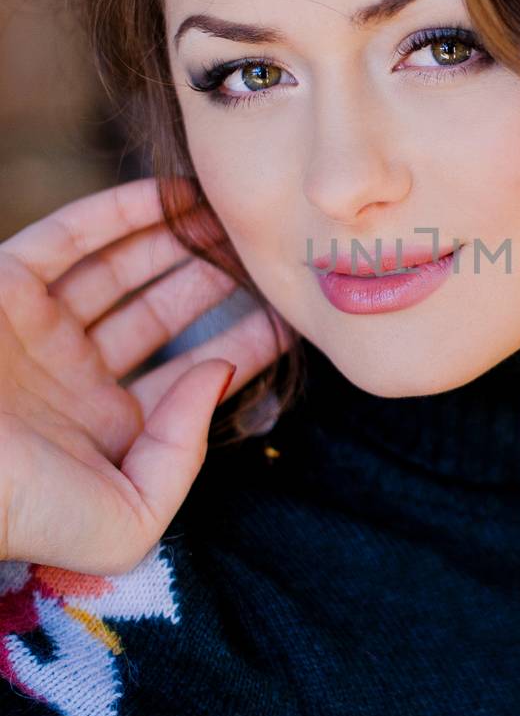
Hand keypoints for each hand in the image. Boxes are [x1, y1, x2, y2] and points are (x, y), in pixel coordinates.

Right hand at [0, 176, 294, 572]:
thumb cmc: (11, 504)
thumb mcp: (121, 521)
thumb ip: (181, 460)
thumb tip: (213, 377)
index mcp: (102, 438)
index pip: (189, 383)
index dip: (245, 345)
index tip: (293, 310)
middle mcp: (71, 380)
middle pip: (161, 318)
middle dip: (215, 284)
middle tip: (268, 248)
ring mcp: (34, 330)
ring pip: (121, 271)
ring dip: (176, 242)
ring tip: (231, 214)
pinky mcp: (0, 284)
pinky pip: (69, 237)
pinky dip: (122, 211)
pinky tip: (176, 193)